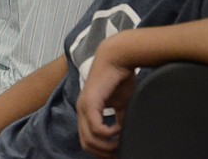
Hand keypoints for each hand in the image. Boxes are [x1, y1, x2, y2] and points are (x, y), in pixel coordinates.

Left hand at [76, 37, 137, 158]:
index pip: (87, 141)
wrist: (117, 58)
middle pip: (86, 144)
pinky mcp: (90, 102)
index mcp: (86, 112)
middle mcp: (81, 111)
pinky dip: (109, 134)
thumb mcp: (122, 105)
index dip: (102, 151)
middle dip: (104, 153)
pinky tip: (119, 127)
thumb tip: (126, 138)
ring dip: (107, 146)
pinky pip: (96, 128)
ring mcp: (83, 107)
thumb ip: (120, 120)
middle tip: (120, 151)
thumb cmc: (120, 79)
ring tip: (121, 140)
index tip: (118, 153)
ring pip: (89, 140)